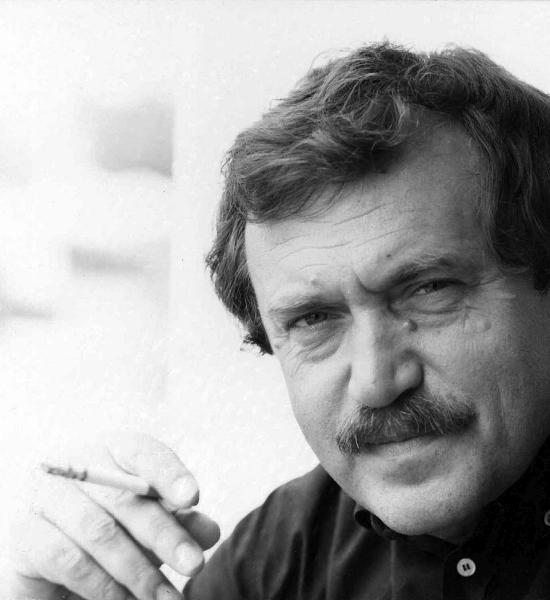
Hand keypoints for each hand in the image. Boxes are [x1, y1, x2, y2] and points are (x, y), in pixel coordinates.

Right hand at [6, 432, 219, 599]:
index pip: (141, 452)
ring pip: (99, 532)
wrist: (57, 557)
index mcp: (112, 451)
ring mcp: (46, 497)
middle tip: (194, 566)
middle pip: (125, 497)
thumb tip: (209, 532)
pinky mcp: (26, 534)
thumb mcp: (152, 525)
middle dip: (164, 535)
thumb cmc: (116, 530)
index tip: (193, 498)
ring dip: (138, 571)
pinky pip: (69, 561)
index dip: (168, 473)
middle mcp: (77, 465)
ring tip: (167, 598)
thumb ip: (180, 523)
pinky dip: (103, 586)